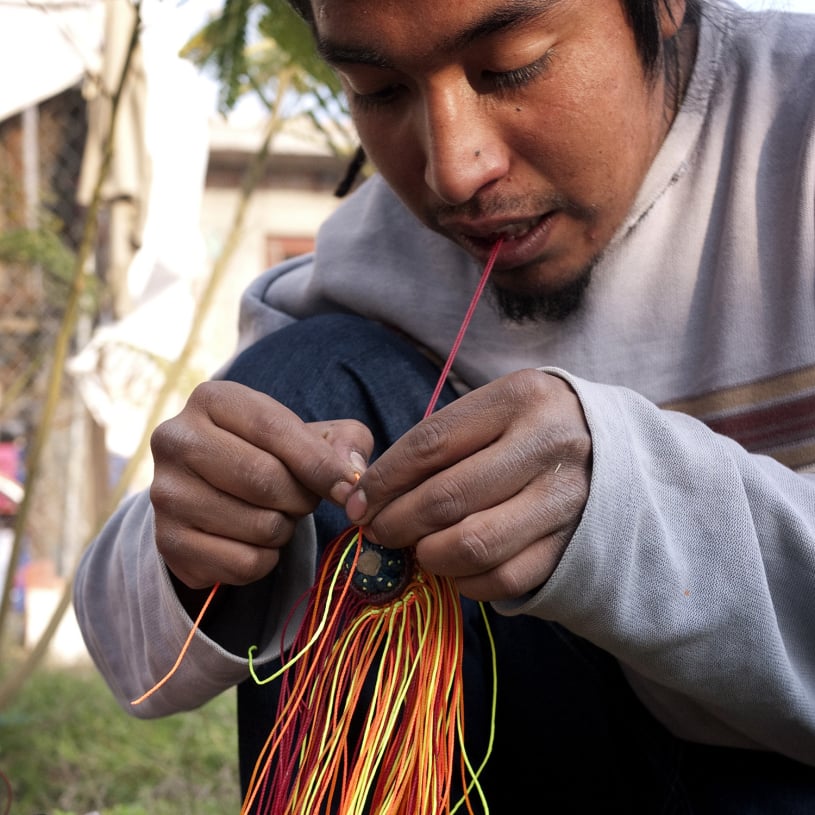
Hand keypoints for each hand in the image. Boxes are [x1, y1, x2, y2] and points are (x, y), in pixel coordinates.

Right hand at [149, 380, 372, 588]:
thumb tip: (350, 475)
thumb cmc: (275, 456)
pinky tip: (254, 541)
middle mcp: (175, 440)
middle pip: (263, 479)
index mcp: (211, 399)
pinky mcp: (167, 542)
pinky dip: (265, 559)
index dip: (319, 463)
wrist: (217, 493)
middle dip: (301, 498)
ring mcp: (164, 493)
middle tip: (305, 501)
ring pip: (258, 525)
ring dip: (284, 529)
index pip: (273, 429)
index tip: (349, 487)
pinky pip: (243, 563)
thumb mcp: (315, 435)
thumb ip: (346, 443)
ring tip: (274, 514)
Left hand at [345, 369, 590, 601]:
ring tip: (417, 549)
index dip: (384, 480)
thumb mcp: (494, 411)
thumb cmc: (533, 427)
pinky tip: (456, 568)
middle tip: (379, 531)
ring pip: (473, 544)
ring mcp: (567, 498)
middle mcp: (548, 443)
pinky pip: (504, 577)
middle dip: (396, 523)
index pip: (431, 444)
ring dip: (429, 556)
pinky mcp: (574, 544)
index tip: (357, 502)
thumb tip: (368, 492)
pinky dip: (466, 581)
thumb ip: (440, 442)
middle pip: (447, 497)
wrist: (616, 449)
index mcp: (519, 398)